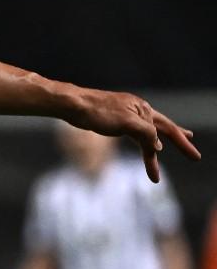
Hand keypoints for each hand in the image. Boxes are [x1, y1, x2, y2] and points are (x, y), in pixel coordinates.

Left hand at [69, 89, 200, 181]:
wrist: (73, 105)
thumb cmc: (98, 112)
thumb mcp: (127, 123)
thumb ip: (146, 134)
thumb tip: (157, 146)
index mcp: (143, 109)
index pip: (168, 128)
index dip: (183, 144)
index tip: (195, 157)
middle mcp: (138, 110)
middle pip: (162, 129)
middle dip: (177, 142)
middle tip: (193, 155)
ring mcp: (126, 116)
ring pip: (146, 136)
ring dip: (153, 151)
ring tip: (160, 163)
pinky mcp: (115, 121)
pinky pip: (135, 135)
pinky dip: (142, 144)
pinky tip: (147, 148)